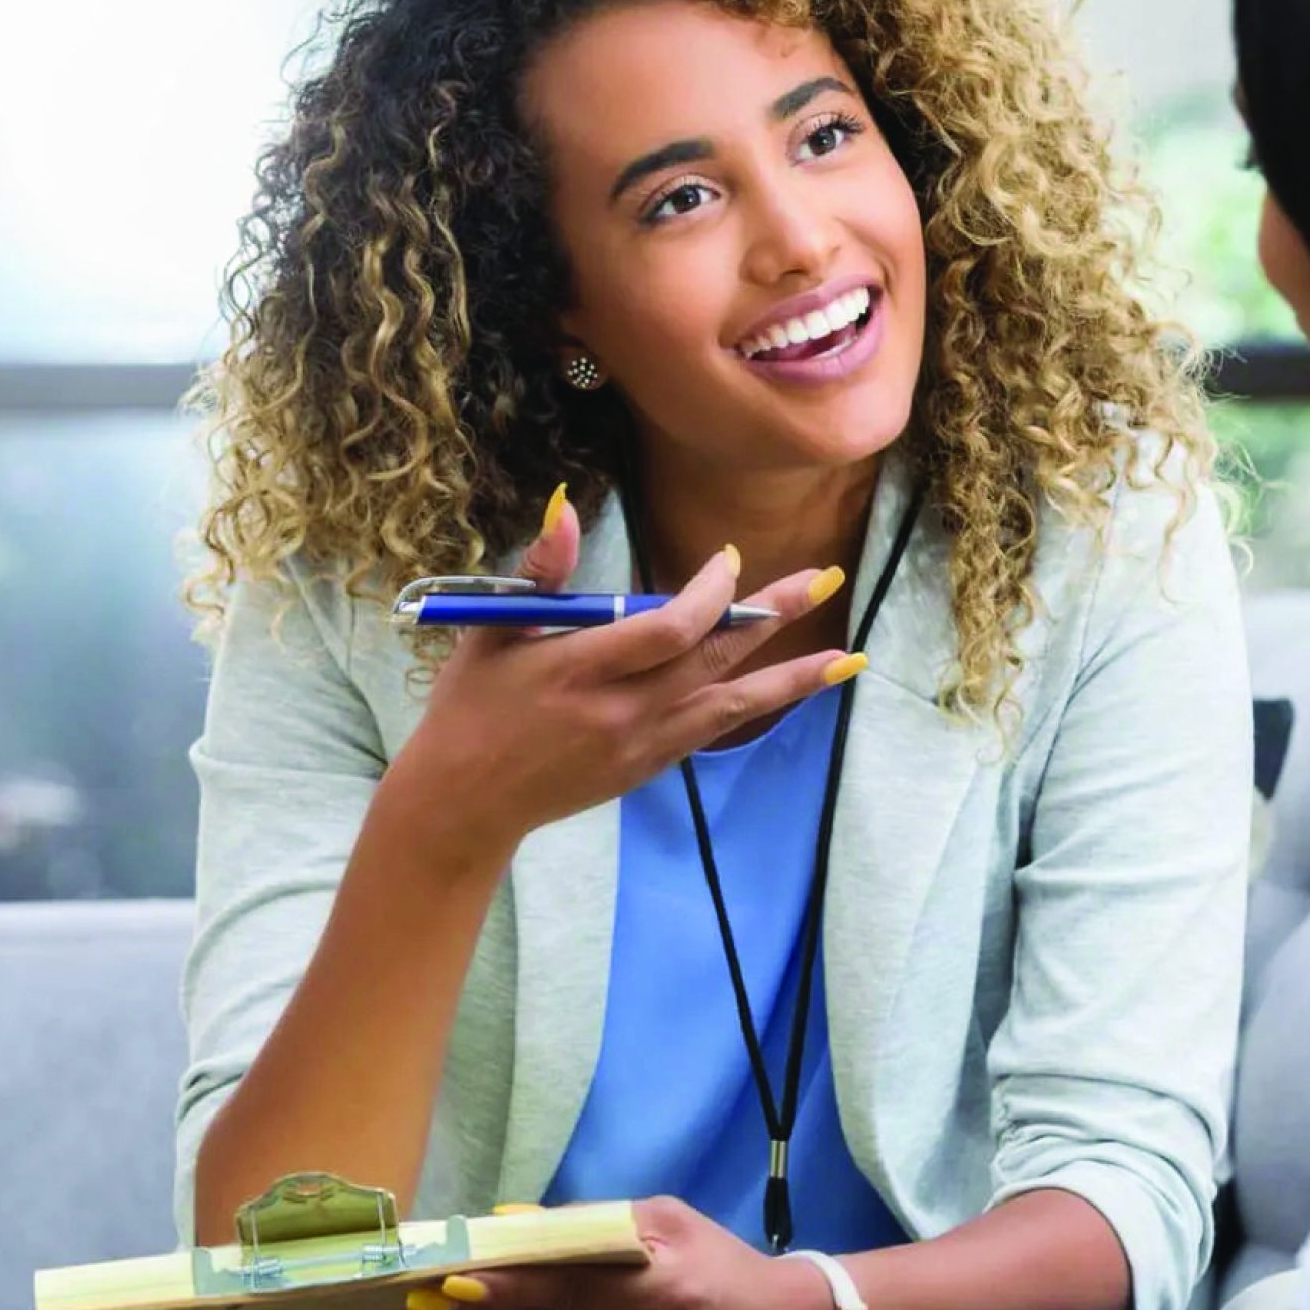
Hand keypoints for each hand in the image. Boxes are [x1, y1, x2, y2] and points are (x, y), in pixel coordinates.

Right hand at [384, 490, 859, 858]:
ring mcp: (638, 745)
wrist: (463, 802)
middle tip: (825, 579)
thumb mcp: (491, 629)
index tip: (727, 560)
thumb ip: (540, 572)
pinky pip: (711, 731)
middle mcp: (619, 710)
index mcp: (579, 668)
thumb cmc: (469, 706)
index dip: (709, 592)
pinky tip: (787, 690)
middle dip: (771, 616)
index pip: (668, 626)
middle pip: (714, 658)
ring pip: (730, 705)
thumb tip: (566, 507)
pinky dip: (753, 707)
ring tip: (846, 660)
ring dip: (790, 679)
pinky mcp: (645, 768)